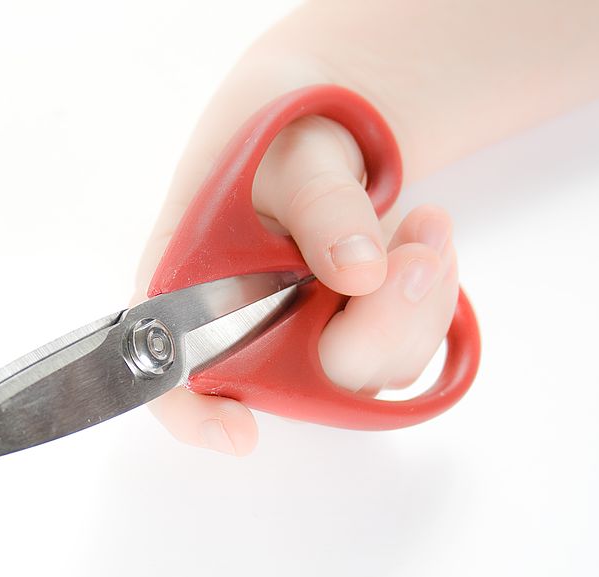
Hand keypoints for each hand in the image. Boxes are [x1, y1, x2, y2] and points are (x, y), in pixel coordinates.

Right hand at [134, 89, 457, 454]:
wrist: (319, 123)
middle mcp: (238, 328)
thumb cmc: (274, 129)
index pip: (170, 372)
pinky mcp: (347, 338)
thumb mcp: (292, 149)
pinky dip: (428, 303)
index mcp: (186, 286)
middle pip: (294, 381)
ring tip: (428, 224)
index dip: (193, 413)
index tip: (238, 430)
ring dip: (414, 307)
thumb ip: (321, 204)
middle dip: (372, 329)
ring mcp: (297, 340)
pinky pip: (401, 352)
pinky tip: (424, 242)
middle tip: (420, 254)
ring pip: (360, 375)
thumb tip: (362, 271)